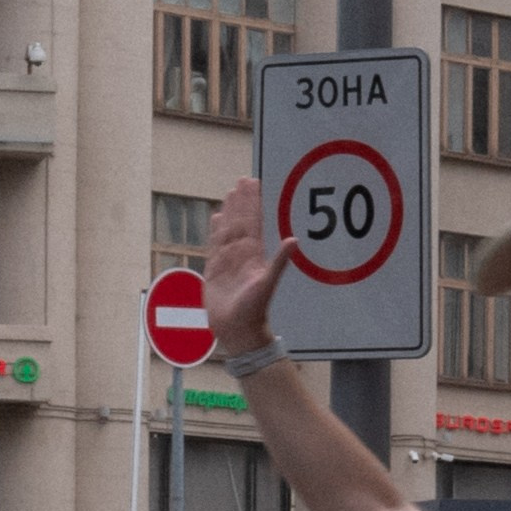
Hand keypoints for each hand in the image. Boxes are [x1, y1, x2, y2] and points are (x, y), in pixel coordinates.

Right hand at [203, 173, 291, 358]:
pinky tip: (217, 217)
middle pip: (242, 222)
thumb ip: (280, 261)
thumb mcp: (268, 283)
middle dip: (243, 202)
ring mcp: (228, 261)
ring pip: (229, 230)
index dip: (254, 203)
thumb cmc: (254, 310)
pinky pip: (215, 244)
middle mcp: (242, 255)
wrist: (238, 330)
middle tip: (243, 180)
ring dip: (230, 212)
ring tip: (230, 193)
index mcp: (255, 256)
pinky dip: (216, 231)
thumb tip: (295, 240)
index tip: (254, 184)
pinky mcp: (215, 269)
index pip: (254, 223)